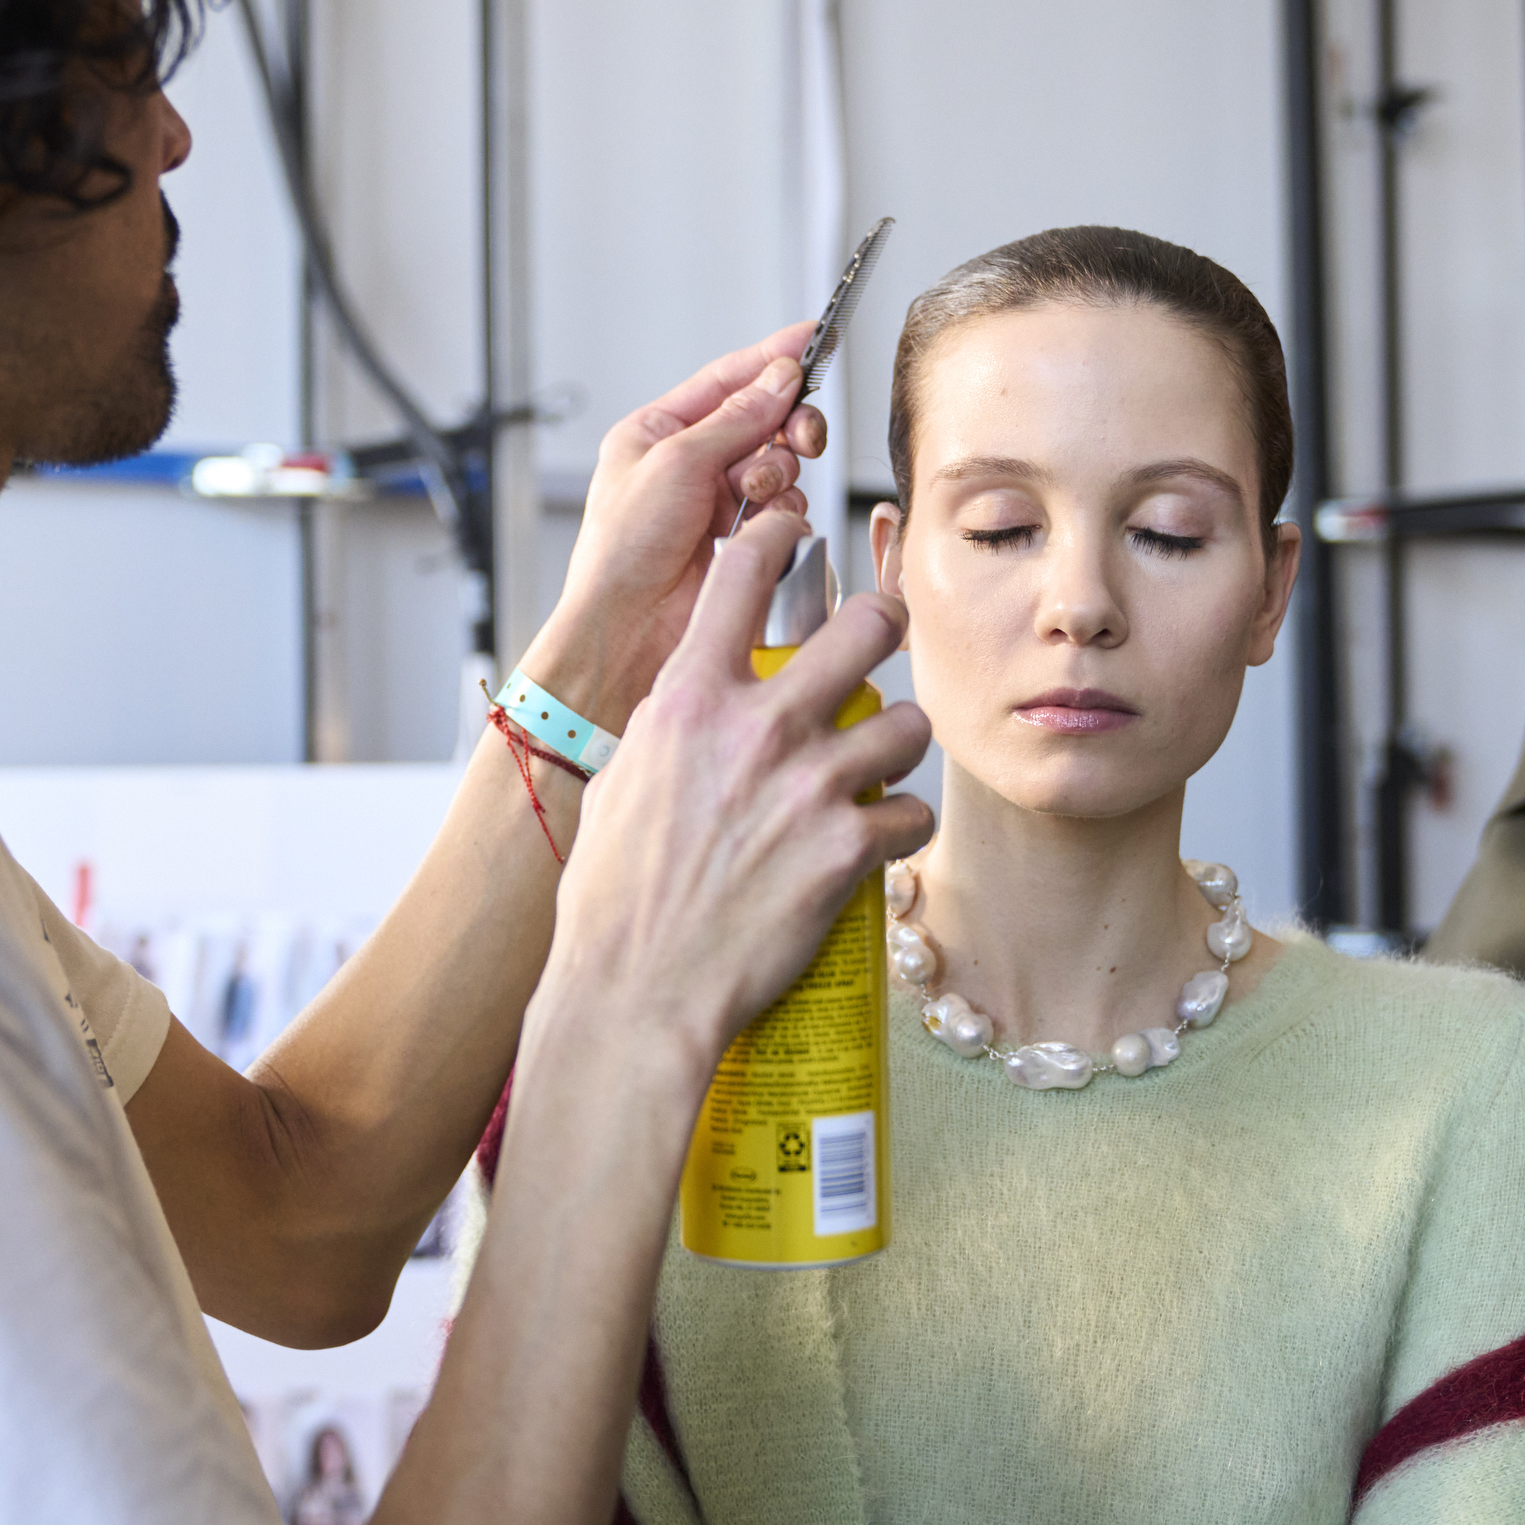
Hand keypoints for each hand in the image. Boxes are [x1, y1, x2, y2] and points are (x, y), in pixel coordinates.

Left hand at [516, 325, 830, 732]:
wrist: (628, 628)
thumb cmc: (623, 551)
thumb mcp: (675, 462)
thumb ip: (736, 418)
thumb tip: (780, 379)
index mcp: (658, 433)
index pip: (726, 381)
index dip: (772, 358)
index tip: (814, 338)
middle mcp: (690, 465)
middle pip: (763, 421)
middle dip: (787, 424)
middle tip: (801, 435)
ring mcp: (718, 504)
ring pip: (780, 466)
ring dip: (775, 476)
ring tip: (751, 497)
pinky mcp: (744, 542)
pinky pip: (786, 511)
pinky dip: (781, 516)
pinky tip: (758, 528)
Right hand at [524, 508, 932, 1088]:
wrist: (637, 989)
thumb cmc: (613, 899)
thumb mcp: (620, 784)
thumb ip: (666, 730)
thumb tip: (687, 708)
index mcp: (689, 697)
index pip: (744, 572)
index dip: (779, 536)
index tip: (798, 534)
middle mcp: (756, 726)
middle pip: (867, 626)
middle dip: (884, 628)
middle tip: (881, 647)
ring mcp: (809, 784)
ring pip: (909, 721)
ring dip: (901, 741)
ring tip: (881, 763)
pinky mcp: (848, 849)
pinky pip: (911, 813)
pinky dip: (902, 829)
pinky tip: (879, 843)